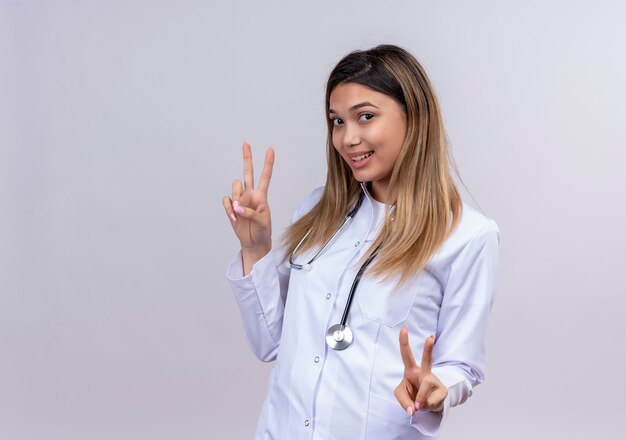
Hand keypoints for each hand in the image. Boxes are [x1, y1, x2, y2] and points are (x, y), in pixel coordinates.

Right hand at [222, 142, 274, 268]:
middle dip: (247, 158)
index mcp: (262, 196)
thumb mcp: (263, 222)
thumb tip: (237, 207)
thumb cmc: (263, 231)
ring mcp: (240, 199)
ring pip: (234, 186)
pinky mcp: (231, 206)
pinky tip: (234, 218)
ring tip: (239, 213)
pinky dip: (228, 208)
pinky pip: (226, 200)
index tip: (270, 149)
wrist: (254, 242)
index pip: (265, 177)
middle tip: (246, 143)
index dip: (268, 163)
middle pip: (248, 172)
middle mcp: (250, 194)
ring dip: (235, 198)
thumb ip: (251, 213)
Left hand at [394, 326, 447, 415]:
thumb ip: (404, 401)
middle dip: (429, 349)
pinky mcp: (443, 390)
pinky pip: (429, 401)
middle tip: (431, 337)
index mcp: (411, 370)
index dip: (404, 341)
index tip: (404, 328)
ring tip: (419, 404)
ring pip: (425, 387)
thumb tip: (415, 407)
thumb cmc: (413, 394)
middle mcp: (424, 372)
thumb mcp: (402, 396)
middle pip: (427, 359)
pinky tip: (429, 403)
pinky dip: (426, 406)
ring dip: (419, 399)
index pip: (406, 354)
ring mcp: (434, 380)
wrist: (427, 405)